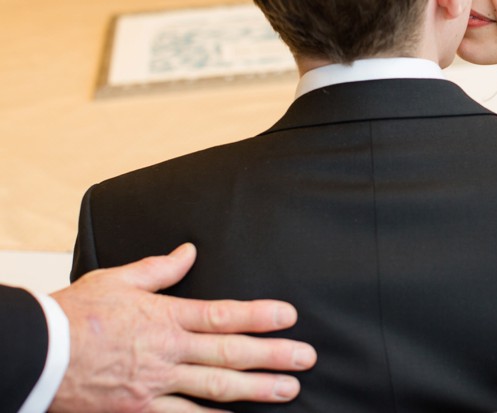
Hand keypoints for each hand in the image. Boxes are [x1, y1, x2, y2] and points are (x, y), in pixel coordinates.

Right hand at [50, 244, 316, 412]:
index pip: (223, 315)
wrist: (37, 354)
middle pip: (230, 353)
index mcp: (165, 318)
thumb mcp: (118, 280)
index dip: (259, 316)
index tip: (289, 316)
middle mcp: (167, 352)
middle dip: (272, 355)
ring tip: (288, 390)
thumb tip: (189, 252)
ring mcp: (155, 385)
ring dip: (255, 390)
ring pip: (215, 388)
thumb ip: (159, 269)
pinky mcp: (138, 411)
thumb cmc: (75, 315)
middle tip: (305, 358)